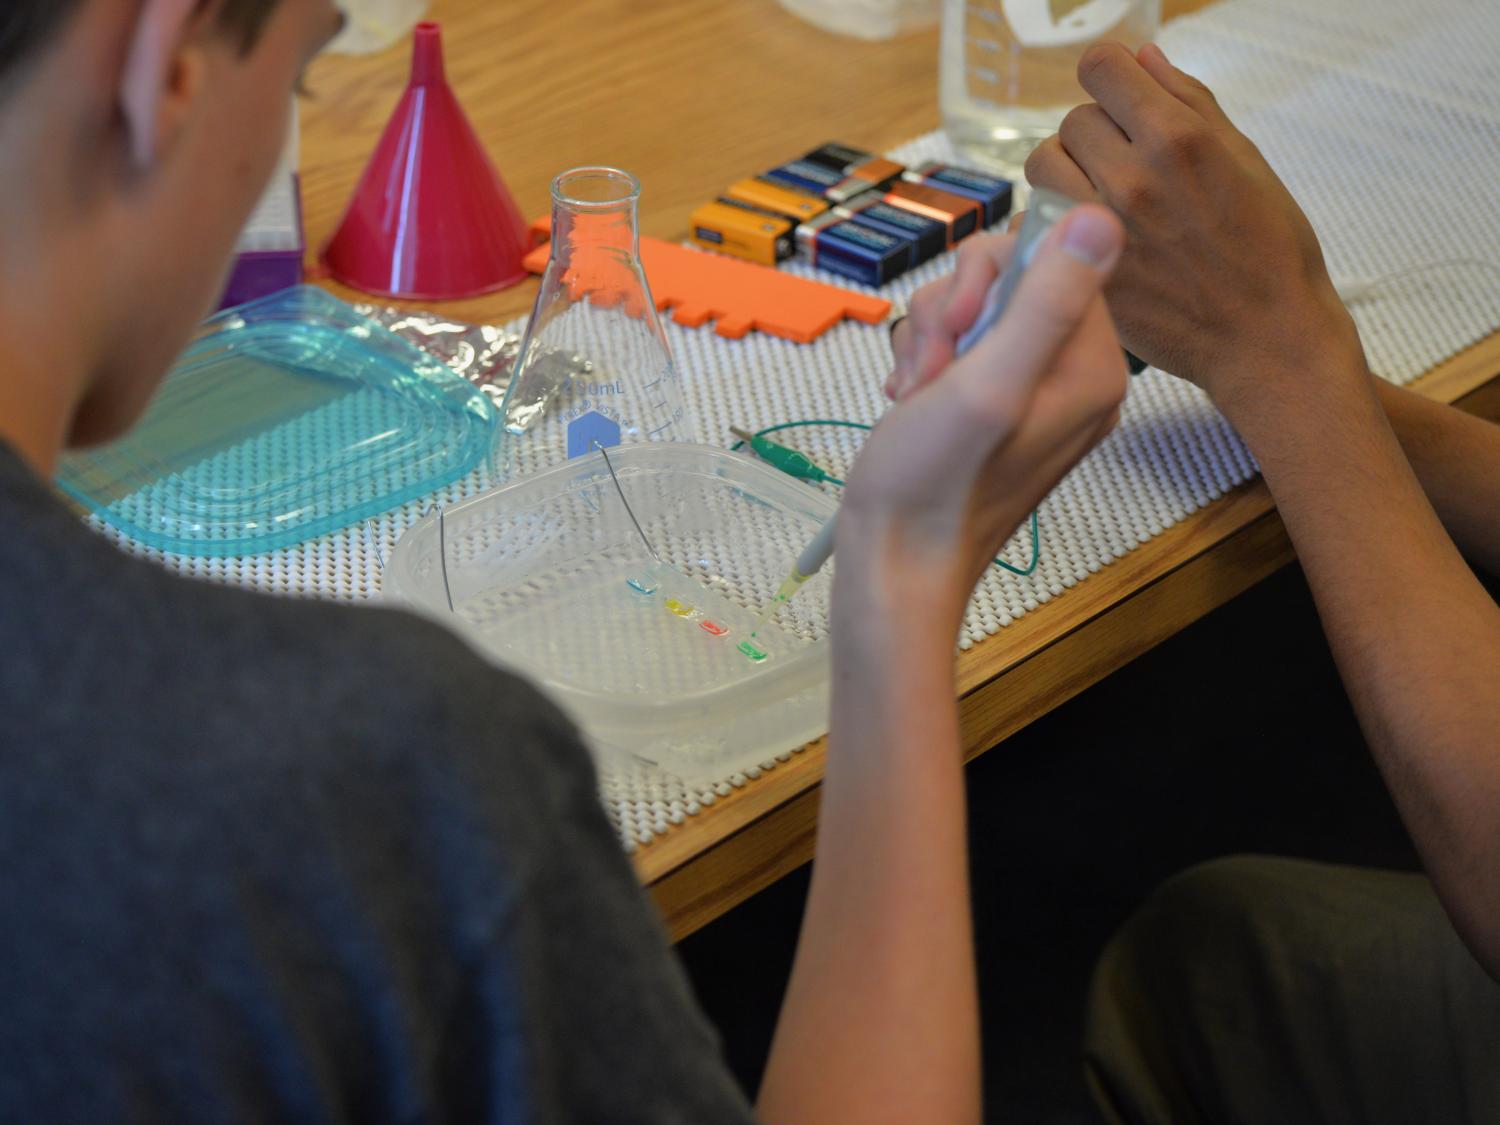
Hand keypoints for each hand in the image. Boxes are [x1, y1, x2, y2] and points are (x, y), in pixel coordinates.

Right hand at [841, 206, 1127, 633]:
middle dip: (953, 310)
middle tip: (931, 366)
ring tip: (917, 391)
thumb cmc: (934, 486)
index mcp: (1091, 370)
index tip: (955, 325)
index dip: (992, 275)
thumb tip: (1102, 216)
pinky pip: (957, 344)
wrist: (894, 565)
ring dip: (929, 337)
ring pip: (974, 309)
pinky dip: (923, 361)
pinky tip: (911, 399)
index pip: (1057, 261)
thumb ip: (1048, 301)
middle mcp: (1069, 377)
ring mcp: (1028, 393)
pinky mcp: (989, 406)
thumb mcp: (989, 384)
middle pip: (1012, 280)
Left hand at [1025, 42, 1365, 417]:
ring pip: (1043, 165)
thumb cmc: (1269, 250)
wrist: (1265, 337)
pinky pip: (1035, 225)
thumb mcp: (1246, 159)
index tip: (1119, 94)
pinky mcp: (1081, 272)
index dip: (1109, 75)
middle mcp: (1133, 178)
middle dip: (1096, 133)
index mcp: (1179, 139)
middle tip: (1125, 162)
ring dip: (1065, 172)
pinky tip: (1086, 239)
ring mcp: (1100, 230)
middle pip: (1072, 120)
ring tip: (1099, 195)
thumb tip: (1143, 57)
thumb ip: (1189, 101)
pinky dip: (1053, 224)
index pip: (1101, 67)